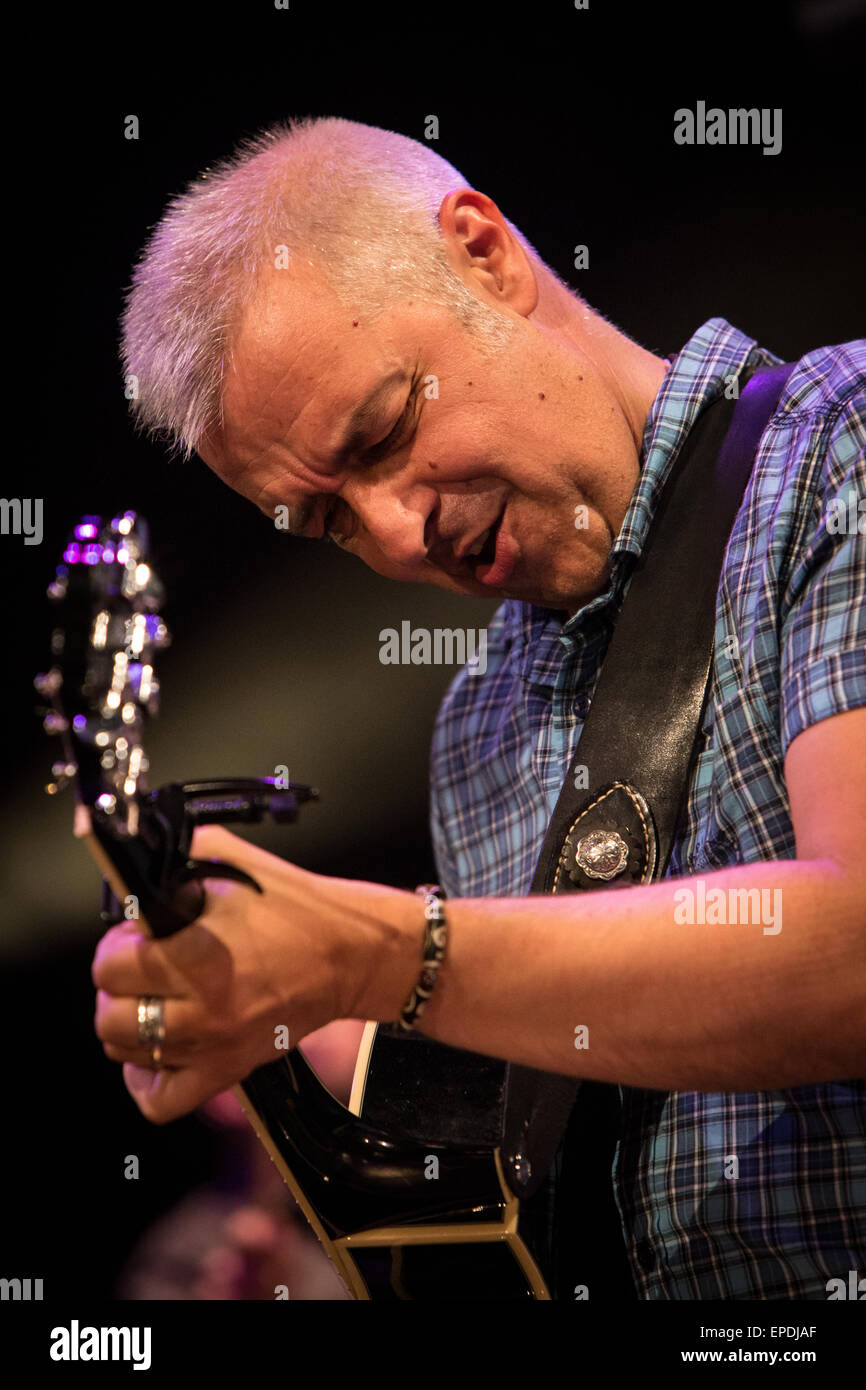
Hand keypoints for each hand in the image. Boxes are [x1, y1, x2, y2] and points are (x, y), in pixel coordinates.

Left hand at [91, 825, 411, 1122]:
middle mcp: (203, 1007)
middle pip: (109, 1016)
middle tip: (141, 966)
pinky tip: (157, 1050)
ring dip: (128, 1024)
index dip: (118, 944)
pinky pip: (162, 1101)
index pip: (110, 966)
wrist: (350, 952)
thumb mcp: (230, 859)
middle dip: (117, 985)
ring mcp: (215, 1044)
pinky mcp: (230, 1068)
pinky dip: (147, 1080)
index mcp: (199, 954)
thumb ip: (175, 858)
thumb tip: (134, 869)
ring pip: (126, 1054)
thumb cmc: (296, 907)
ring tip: (152, 999)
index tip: (137, 936)